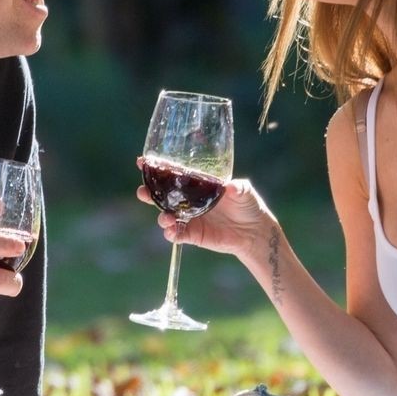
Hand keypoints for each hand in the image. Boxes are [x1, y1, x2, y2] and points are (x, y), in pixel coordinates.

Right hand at [135, 161, 275, 265]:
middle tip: (143, 191)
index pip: (173, 174)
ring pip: (166, 215)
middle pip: (162, 195)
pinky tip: (171, 231)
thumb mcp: (245, 191)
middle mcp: (188, 200)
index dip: (157, 168)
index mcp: (197, 184)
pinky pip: (176, 234)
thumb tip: (230, 187)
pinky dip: (171, 233)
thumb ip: (238, 188)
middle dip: (149, 193)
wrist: (254, 231)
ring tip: (166, 217)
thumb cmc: (248, 205)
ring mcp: (189, 218)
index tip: (142, 162)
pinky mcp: (192, 234)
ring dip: (161, 216)